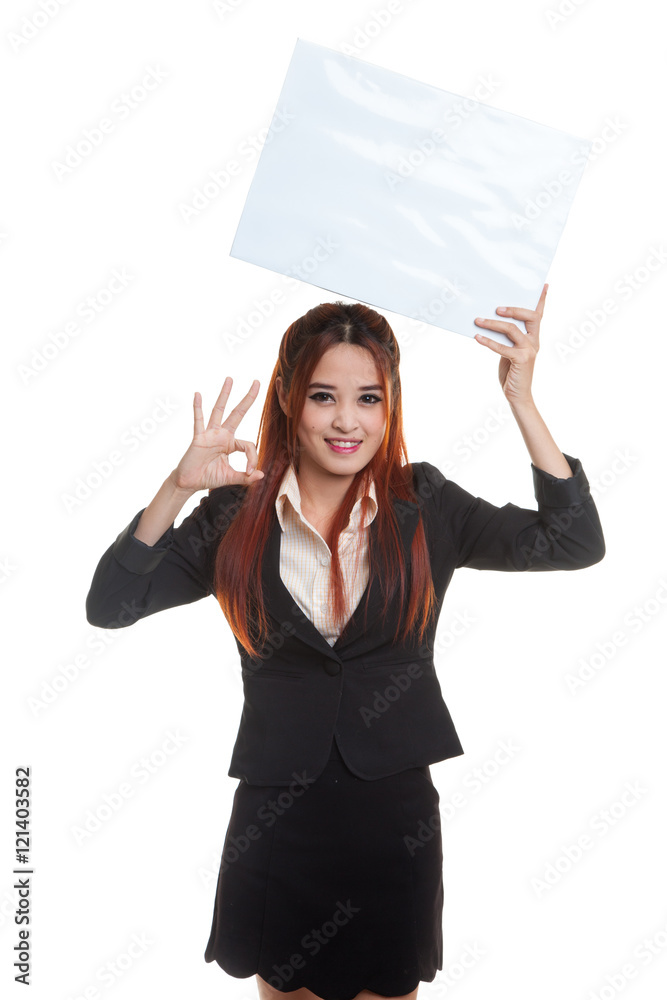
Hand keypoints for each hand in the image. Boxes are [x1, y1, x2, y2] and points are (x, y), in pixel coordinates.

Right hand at [170, 378, 264, 491]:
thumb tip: (261, 475)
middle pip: (237, 413)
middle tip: (257, 382)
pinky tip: (198, 395)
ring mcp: (210, 434)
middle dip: (248, 398)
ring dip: (224, 395)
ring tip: (230, 379)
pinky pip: (198, 421)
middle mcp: (222, 435)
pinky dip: (198, 408)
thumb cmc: (208, 477)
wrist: (189, 483)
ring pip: (218, 410)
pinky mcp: (198, 438)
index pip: (248, 444)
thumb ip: (245, 477)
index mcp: (231, 444)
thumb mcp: (230, 477)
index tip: (250, 472)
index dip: (252, 458)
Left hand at [473, 283, 547, 404]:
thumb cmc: (512, 372)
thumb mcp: (510, 352)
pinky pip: (503, 347)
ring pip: (512, 329)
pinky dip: (488, 341)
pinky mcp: (521, 360)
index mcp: (533, 337)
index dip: (541, 300)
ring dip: (493, 323)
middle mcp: (534, 341)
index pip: (538, 315)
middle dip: (514, 309)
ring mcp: (529, 350)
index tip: (544, 285)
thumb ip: (507, 338)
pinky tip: (477, 337)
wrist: (517, 395)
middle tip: (497, 308)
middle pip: (530, 316)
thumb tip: (491, 322)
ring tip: (478, 320)